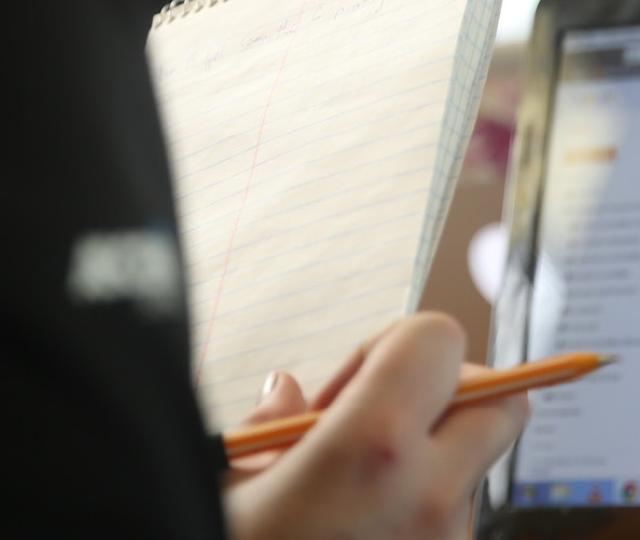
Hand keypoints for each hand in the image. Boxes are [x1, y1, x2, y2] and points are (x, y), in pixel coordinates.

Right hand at [225, 313, 527, 539]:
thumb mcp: (223, 482)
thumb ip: (264, 423)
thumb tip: (286, 389)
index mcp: (369, 450)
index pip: (438, 341)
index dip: (397, 343)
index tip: (352, 381)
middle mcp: (428, 499)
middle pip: (498, 401)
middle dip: (447, 390)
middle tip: (381, 413)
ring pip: (475, 462)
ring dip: (431, 450)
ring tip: (356, 481)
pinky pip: (456, 513)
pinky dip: (424, 496)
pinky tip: (363, 520)